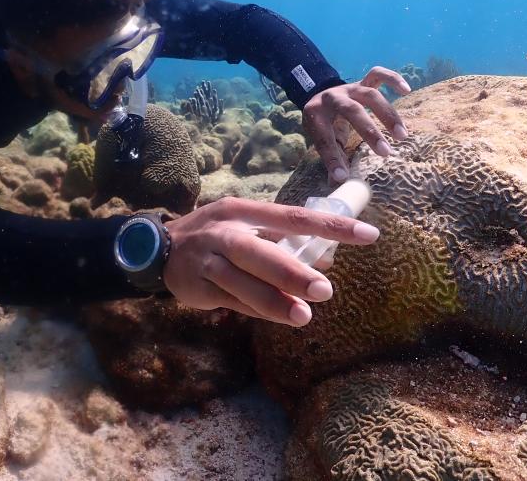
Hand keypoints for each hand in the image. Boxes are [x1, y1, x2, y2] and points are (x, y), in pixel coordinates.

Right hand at [163, 197, 379, 325]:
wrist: (158, 247)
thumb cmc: (216, 237)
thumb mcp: (246, 226)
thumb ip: (281, 242)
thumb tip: (326, 259)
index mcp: (244, 210)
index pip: (293, 216)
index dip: (330, 226)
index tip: (368, 235)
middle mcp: (225, 231)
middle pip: (259, 251)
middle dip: (292, 271)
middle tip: (325, 289)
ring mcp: (208, 259)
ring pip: (241, 281)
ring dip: (273, 300)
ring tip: (303, 316)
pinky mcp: (197, 284)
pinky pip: (231, 300)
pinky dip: (255, 310)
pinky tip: (279, 317)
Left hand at [302, 66, 410, 182]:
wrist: (319, 96)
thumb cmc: (323, 123)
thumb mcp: (320, 139)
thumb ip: (330, 158)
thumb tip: (339, 184)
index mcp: (315, 114)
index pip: (324, 138)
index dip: (333, 159)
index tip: (342, 178)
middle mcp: (332, 98)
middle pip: (351, 110)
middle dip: (369, 132)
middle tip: (386, 153)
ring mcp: (349, 88)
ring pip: (370, 94)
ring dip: (388, 114)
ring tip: (402, 136)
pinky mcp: (362, 82)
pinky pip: (378, 75)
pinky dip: (393, 79)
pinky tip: (407, 91)